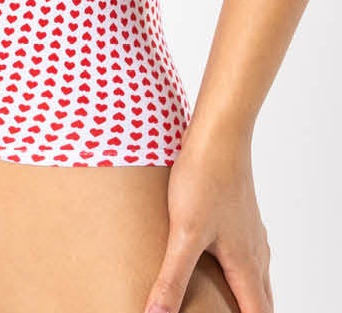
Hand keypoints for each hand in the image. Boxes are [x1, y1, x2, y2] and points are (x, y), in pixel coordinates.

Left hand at [143, 122, 272, 312]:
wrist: (218, 137)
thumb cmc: (204, 182)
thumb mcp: (184, 234)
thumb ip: (173, 278)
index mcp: (247, 266)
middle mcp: (255, 252)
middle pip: (261, 299)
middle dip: (246, 312)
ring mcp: (250, 230)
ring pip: (254, 274)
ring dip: (243, 292)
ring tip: (223, 299)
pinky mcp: (238, 212)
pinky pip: (244, 250)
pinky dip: (236, 266)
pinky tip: (215, 255)